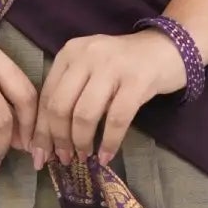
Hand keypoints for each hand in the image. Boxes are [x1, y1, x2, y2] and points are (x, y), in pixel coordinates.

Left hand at [30, 27, 189, 168]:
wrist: (170, 48)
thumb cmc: (126, 65)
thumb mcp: (91, 70)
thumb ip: (70, 93)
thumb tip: (48, 139)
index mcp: (70, 53)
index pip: (46, 96)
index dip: (41, 130)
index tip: (38, 155)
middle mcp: (87, 55)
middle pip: (60, 106)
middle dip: (58, 139)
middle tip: (62, 159)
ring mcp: (113, 66)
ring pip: (84, 114)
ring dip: (81, 142)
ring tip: (84, 157)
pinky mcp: (138, 80)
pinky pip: (116, 119)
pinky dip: (109, 142)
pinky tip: (107, 156)